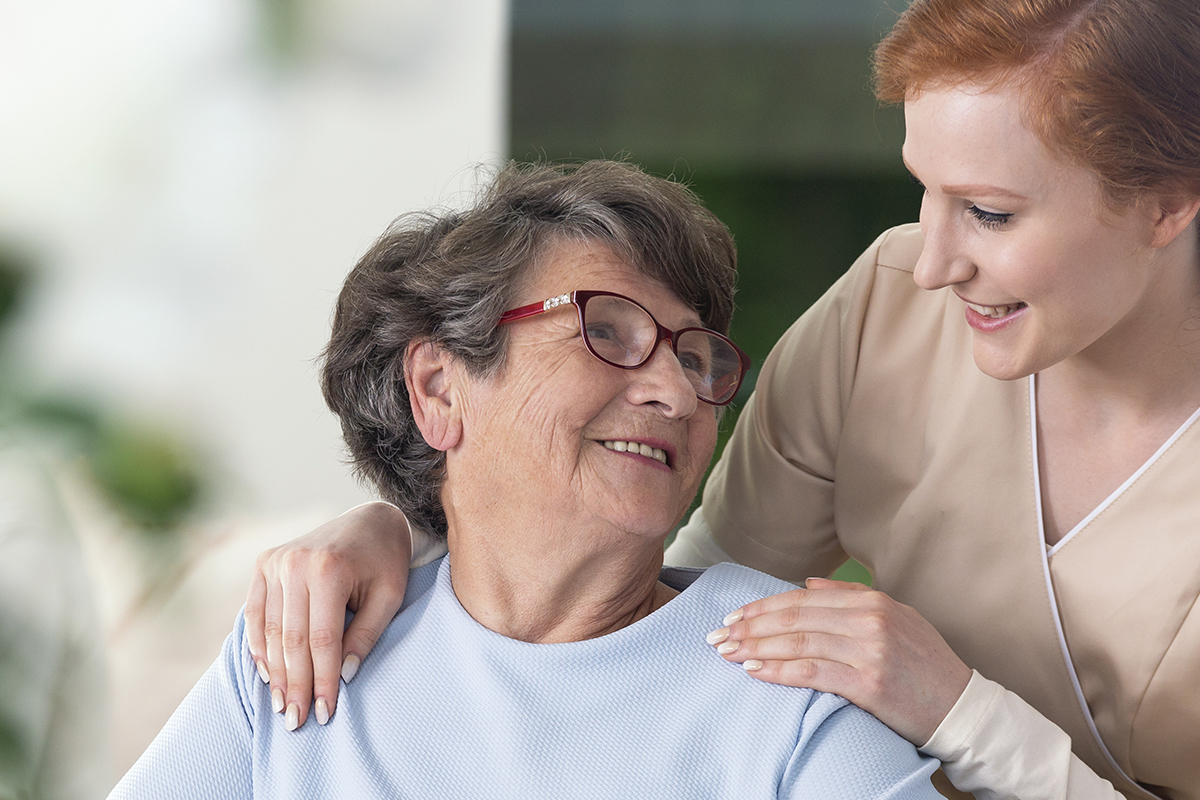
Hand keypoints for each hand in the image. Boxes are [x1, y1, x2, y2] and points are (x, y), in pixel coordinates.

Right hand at [245, 501, 410, 730]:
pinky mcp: (264, 562)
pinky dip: (260, 646)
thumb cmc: (385, 560)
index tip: (325, 713)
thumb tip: (344, 677)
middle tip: (297, 722)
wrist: (369, 518)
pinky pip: (255, 613)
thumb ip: (366, 635)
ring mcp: (275, 561)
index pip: (322, 640)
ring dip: (275, 673)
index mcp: (329, 569)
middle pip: (292, 640)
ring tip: (282, 706)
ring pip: (271, 631)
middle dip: (295, 685)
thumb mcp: (389, 596)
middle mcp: (295, 564)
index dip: (322, 680)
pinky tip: (268, 674)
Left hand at [706, 578, 971, 744]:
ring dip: (756, 648)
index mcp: (872, 600)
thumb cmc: (925, 665)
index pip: (801, 599)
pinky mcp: (869, 683)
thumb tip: (807, 586)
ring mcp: (870, 650)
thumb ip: (850, 598)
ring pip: (798, 643)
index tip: (733, 616)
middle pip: (794, 617)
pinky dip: (779, 671)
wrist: (960, 708)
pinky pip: (812, 672)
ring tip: (728, 653)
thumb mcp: (896, 618)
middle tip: (718, 636)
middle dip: (750, 626)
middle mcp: (869, 620)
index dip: (762, 607)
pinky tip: (755, 671)